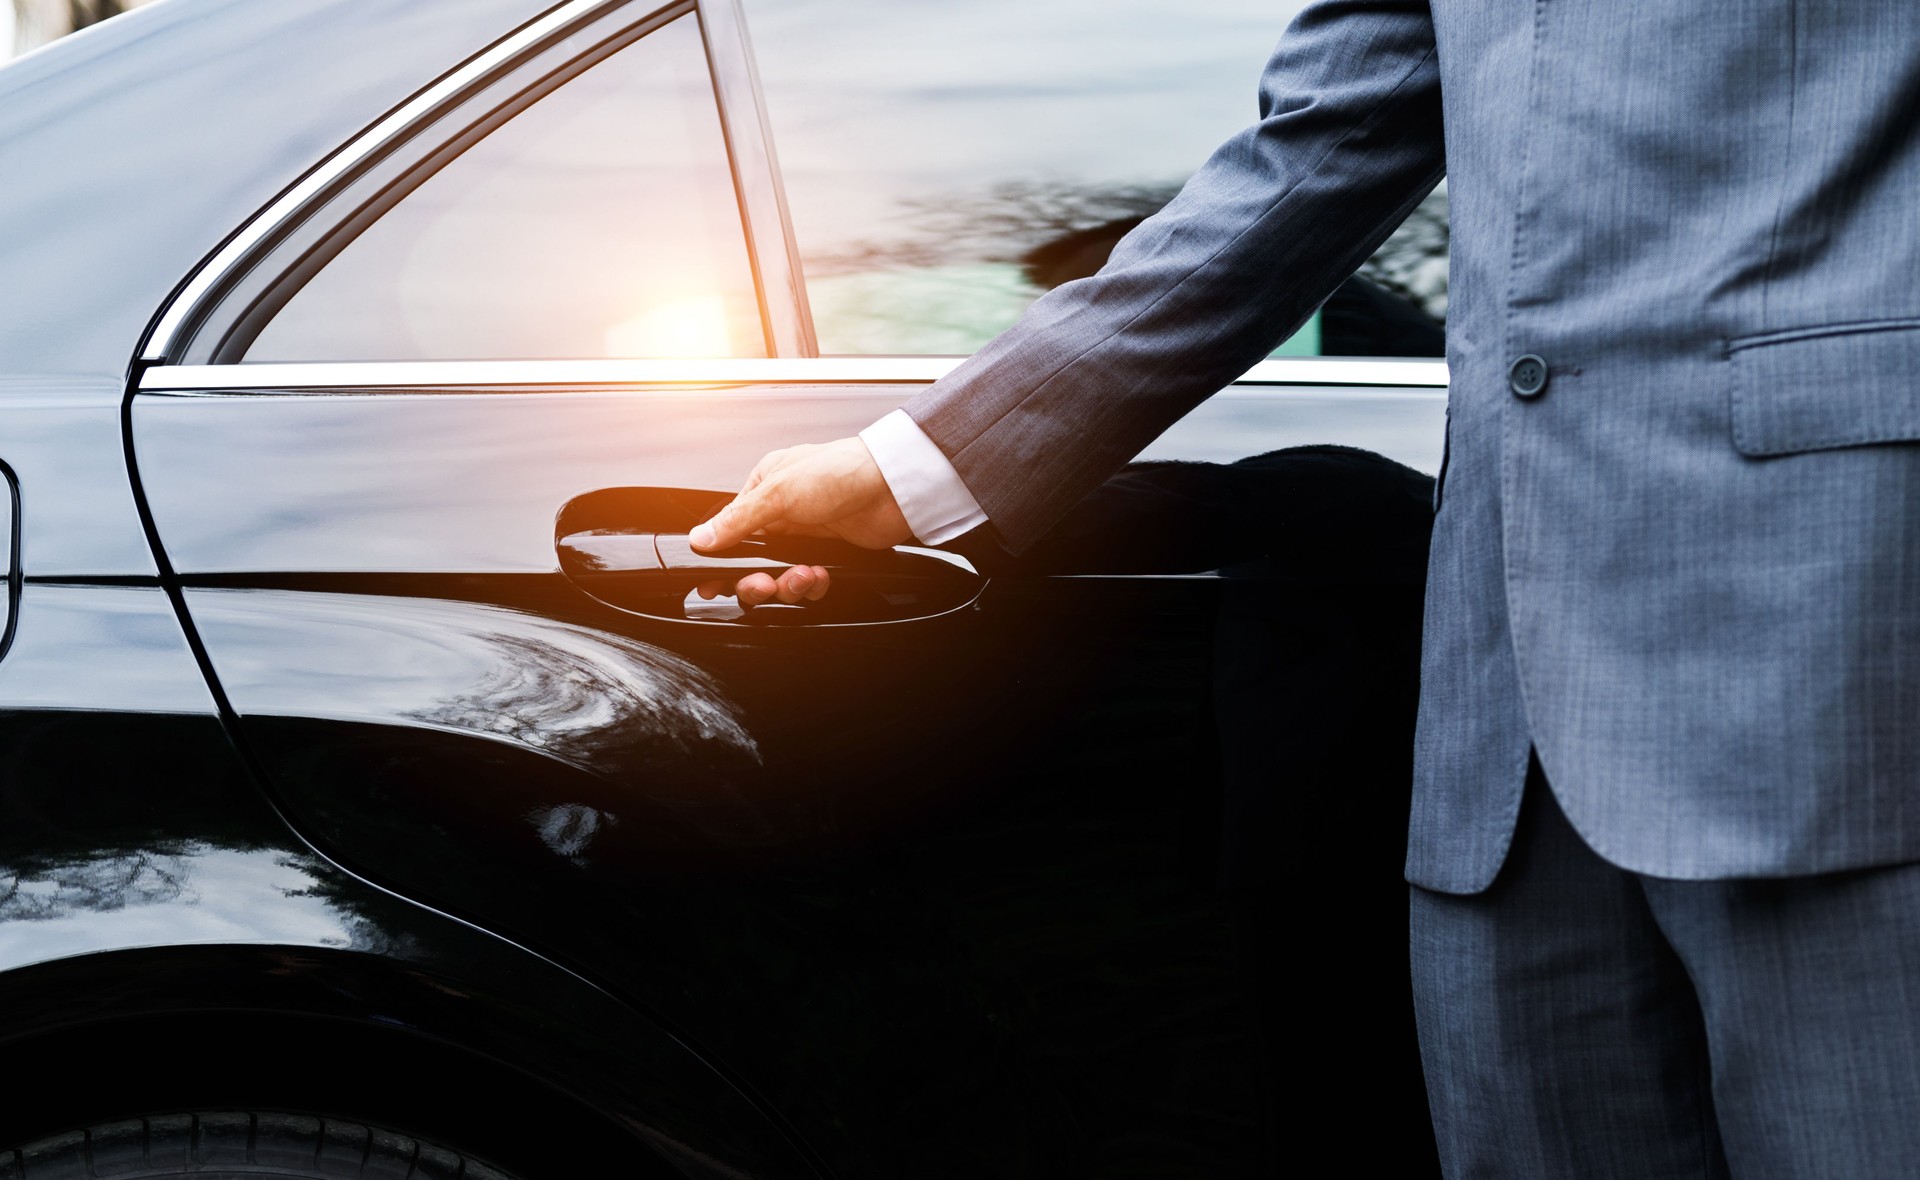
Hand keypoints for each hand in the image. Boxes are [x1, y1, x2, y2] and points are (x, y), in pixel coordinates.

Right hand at [691, 436, 911, 605]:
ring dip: (788, 585)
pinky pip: (808, 582)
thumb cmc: (841, 472)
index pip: (730, 531)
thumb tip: (702, 537)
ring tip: (801, 577)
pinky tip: (819, 576)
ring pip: (780, 575)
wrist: (893, 487)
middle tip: (764, 585)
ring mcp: (805, 534)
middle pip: (752, 561)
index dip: (722, 559)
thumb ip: (738, 520)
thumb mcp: (779, 492)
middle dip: (756, 580)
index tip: (713, 582)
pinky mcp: (828, 552)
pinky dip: (811, 585)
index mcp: (763, 488)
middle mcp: (781, 512)